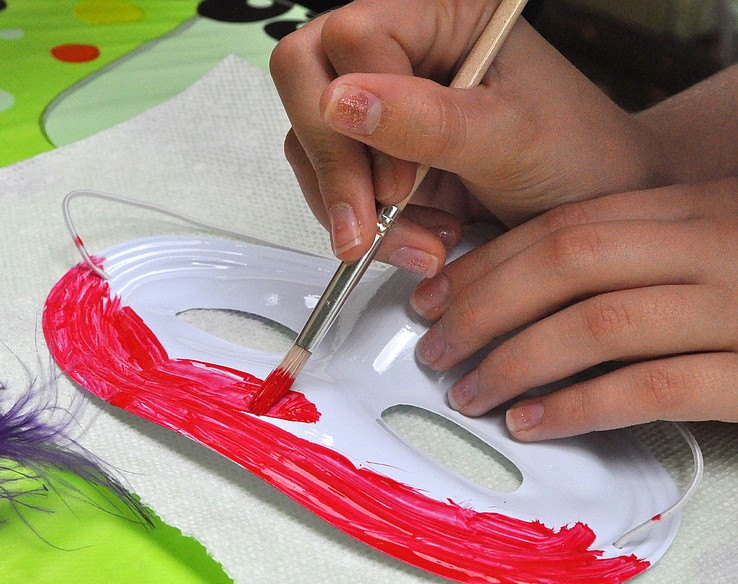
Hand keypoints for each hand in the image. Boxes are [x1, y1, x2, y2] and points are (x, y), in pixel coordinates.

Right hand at [270, 0, 664, 272]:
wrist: (595, 212)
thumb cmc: (579, 156)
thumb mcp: (512, 137)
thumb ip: (427, 120)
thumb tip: (340, 102)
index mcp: (442, 16)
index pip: (352, 38)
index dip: (364, 111)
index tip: (398, 181)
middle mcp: (403, 53)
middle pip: (307, 80)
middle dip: (335, 164)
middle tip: (365, 228)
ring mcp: (385, 107)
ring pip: (311, 141)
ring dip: (352, 206)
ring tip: (421, 243)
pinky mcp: (380, 156)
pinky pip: (333, 184)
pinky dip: (366, 226)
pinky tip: (420, 240)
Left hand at [411, 177, 737, 439]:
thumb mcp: (699, 241)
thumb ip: (627, 251)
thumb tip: (517, 288)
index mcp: (690, 209)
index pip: (563, 228)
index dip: (487, 264)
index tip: (436, 298)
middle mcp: (713, 245)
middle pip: (567, 267)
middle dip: (484, 309)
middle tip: (434, 347)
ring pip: (598, 325)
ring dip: (516, 362)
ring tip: (469, 392)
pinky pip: (654, 387)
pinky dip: (581, 407)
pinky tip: (534, 422)